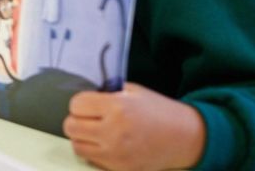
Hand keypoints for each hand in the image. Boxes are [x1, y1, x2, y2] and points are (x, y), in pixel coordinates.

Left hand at [64, 83, 205, 170]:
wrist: (183, 138)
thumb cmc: (159, 111)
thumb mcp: (133, 91)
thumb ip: (107, 93)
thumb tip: (85, 99)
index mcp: (117, 107)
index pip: (76, 105)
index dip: (81, 103)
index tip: (89, 104)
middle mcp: (113, 132)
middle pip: (70, 127)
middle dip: (77, 119)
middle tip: (89, 118)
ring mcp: (115, 154)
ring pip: (77, 146)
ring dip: (82, 137)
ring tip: (96, 131)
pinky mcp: (119, 169)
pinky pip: (91, 160)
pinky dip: (94, 152)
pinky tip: (106, 144)